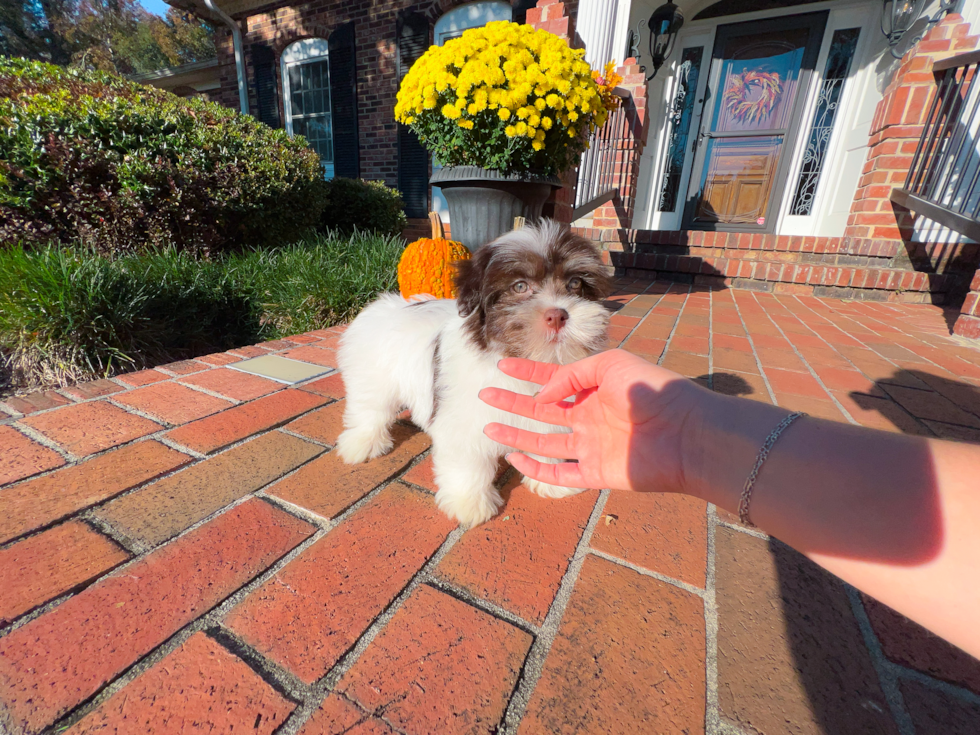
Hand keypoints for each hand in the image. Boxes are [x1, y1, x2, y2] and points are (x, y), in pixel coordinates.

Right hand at [480, 349, 710, 493]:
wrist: (686, 432)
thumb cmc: (654, 392)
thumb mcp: (611, 365)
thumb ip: (573, 375)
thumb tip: (543, 396)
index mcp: (596, 391)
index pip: (554, 380)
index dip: (528, 372)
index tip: (503, 365)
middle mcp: (591, 418)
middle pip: (543, 411)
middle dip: (514, 403)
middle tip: (485, 395)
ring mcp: (592, 447)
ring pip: (545, 442)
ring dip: (516, 434)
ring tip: (489, 426)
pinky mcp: (597, 473)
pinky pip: (560, 474)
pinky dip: (536, 468)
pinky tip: (516, 457)